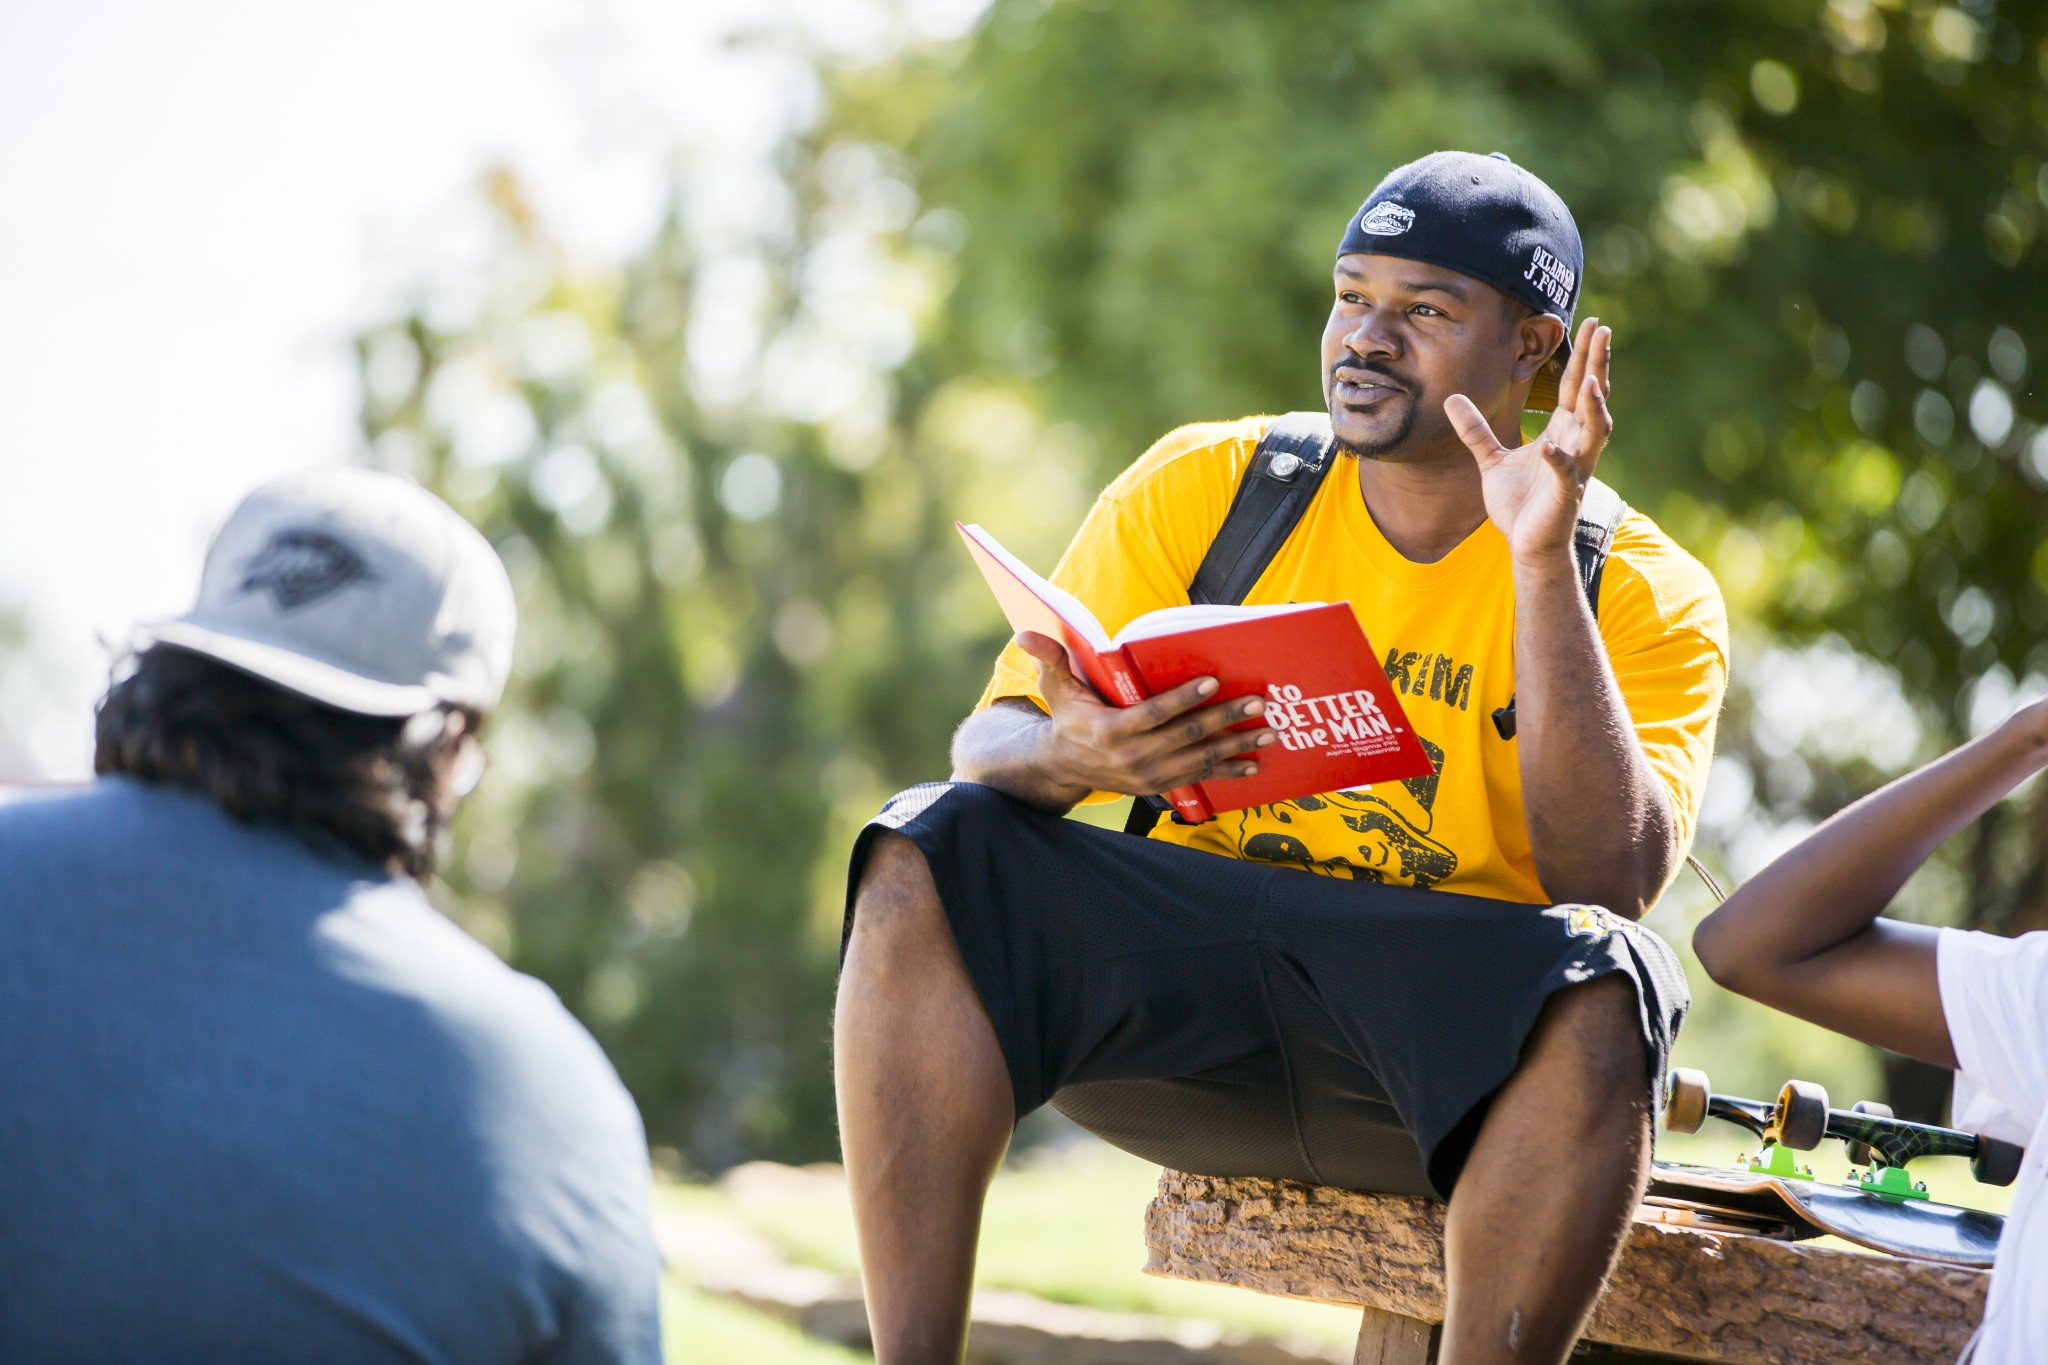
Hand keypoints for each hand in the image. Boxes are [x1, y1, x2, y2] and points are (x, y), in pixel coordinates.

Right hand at [1014, 631, 1274, 795]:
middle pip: (1186, 737)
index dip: (1183, 700)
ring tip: (1268, 731)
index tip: (1212, 682)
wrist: (1065, 768)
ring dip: (1236, 746)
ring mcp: (1149, 775)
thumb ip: (1050, 659)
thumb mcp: (1057, 689)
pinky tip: (1253, 763)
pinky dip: (1228, 772)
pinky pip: (1199, 779)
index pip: (1153, 715)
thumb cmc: (1068, 719)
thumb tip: (1025, 633)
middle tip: (1257, 701)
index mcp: (1111, 731)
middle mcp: (1133, 757)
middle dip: (1224, 719)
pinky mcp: (1160, 785)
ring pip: (1199, 760)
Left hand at [1444, 317, 1612, 567]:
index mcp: (1561, 431)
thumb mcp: (1490, 459)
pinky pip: (1565, 473)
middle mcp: (1575, 444)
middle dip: (1597, 364)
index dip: (1582, 356)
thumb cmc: (1518, 503)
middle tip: (1603, 330)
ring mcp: (1574, 468)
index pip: (1573, 386)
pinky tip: (1551, 446)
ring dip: (1594, 406)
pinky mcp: (1565, 495)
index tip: (1590, 324)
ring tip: (1593, 380)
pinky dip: (1559, 459)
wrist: (1527, 544)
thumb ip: (1474, 429)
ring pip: (1593, 431)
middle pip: (1591, 396)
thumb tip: (1451, 398)